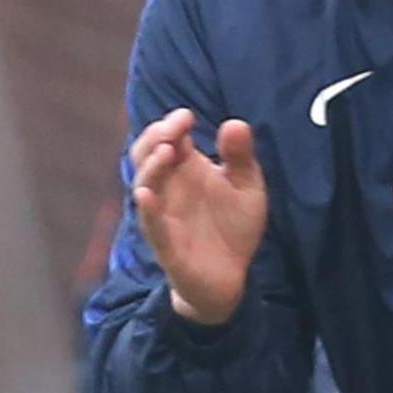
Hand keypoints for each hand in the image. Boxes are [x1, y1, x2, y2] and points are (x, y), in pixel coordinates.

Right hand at [130, 108, 265, 325]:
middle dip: (155, 137)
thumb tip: (235, 123)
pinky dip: (148, 210)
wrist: (231, 276)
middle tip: (174, 128)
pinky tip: (146, 195)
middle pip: (146, 156)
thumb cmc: (233, 225)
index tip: (187, 116)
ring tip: (167, 152)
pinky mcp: (167, 245)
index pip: (168, 139)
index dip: (171, 125)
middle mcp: (169, 189)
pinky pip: (153, 226)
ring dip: (152, 168)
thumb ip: (240, 156)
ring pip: (145, 187)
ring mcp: (164, 216)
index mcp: (185, 169)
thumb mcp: (247, 186)